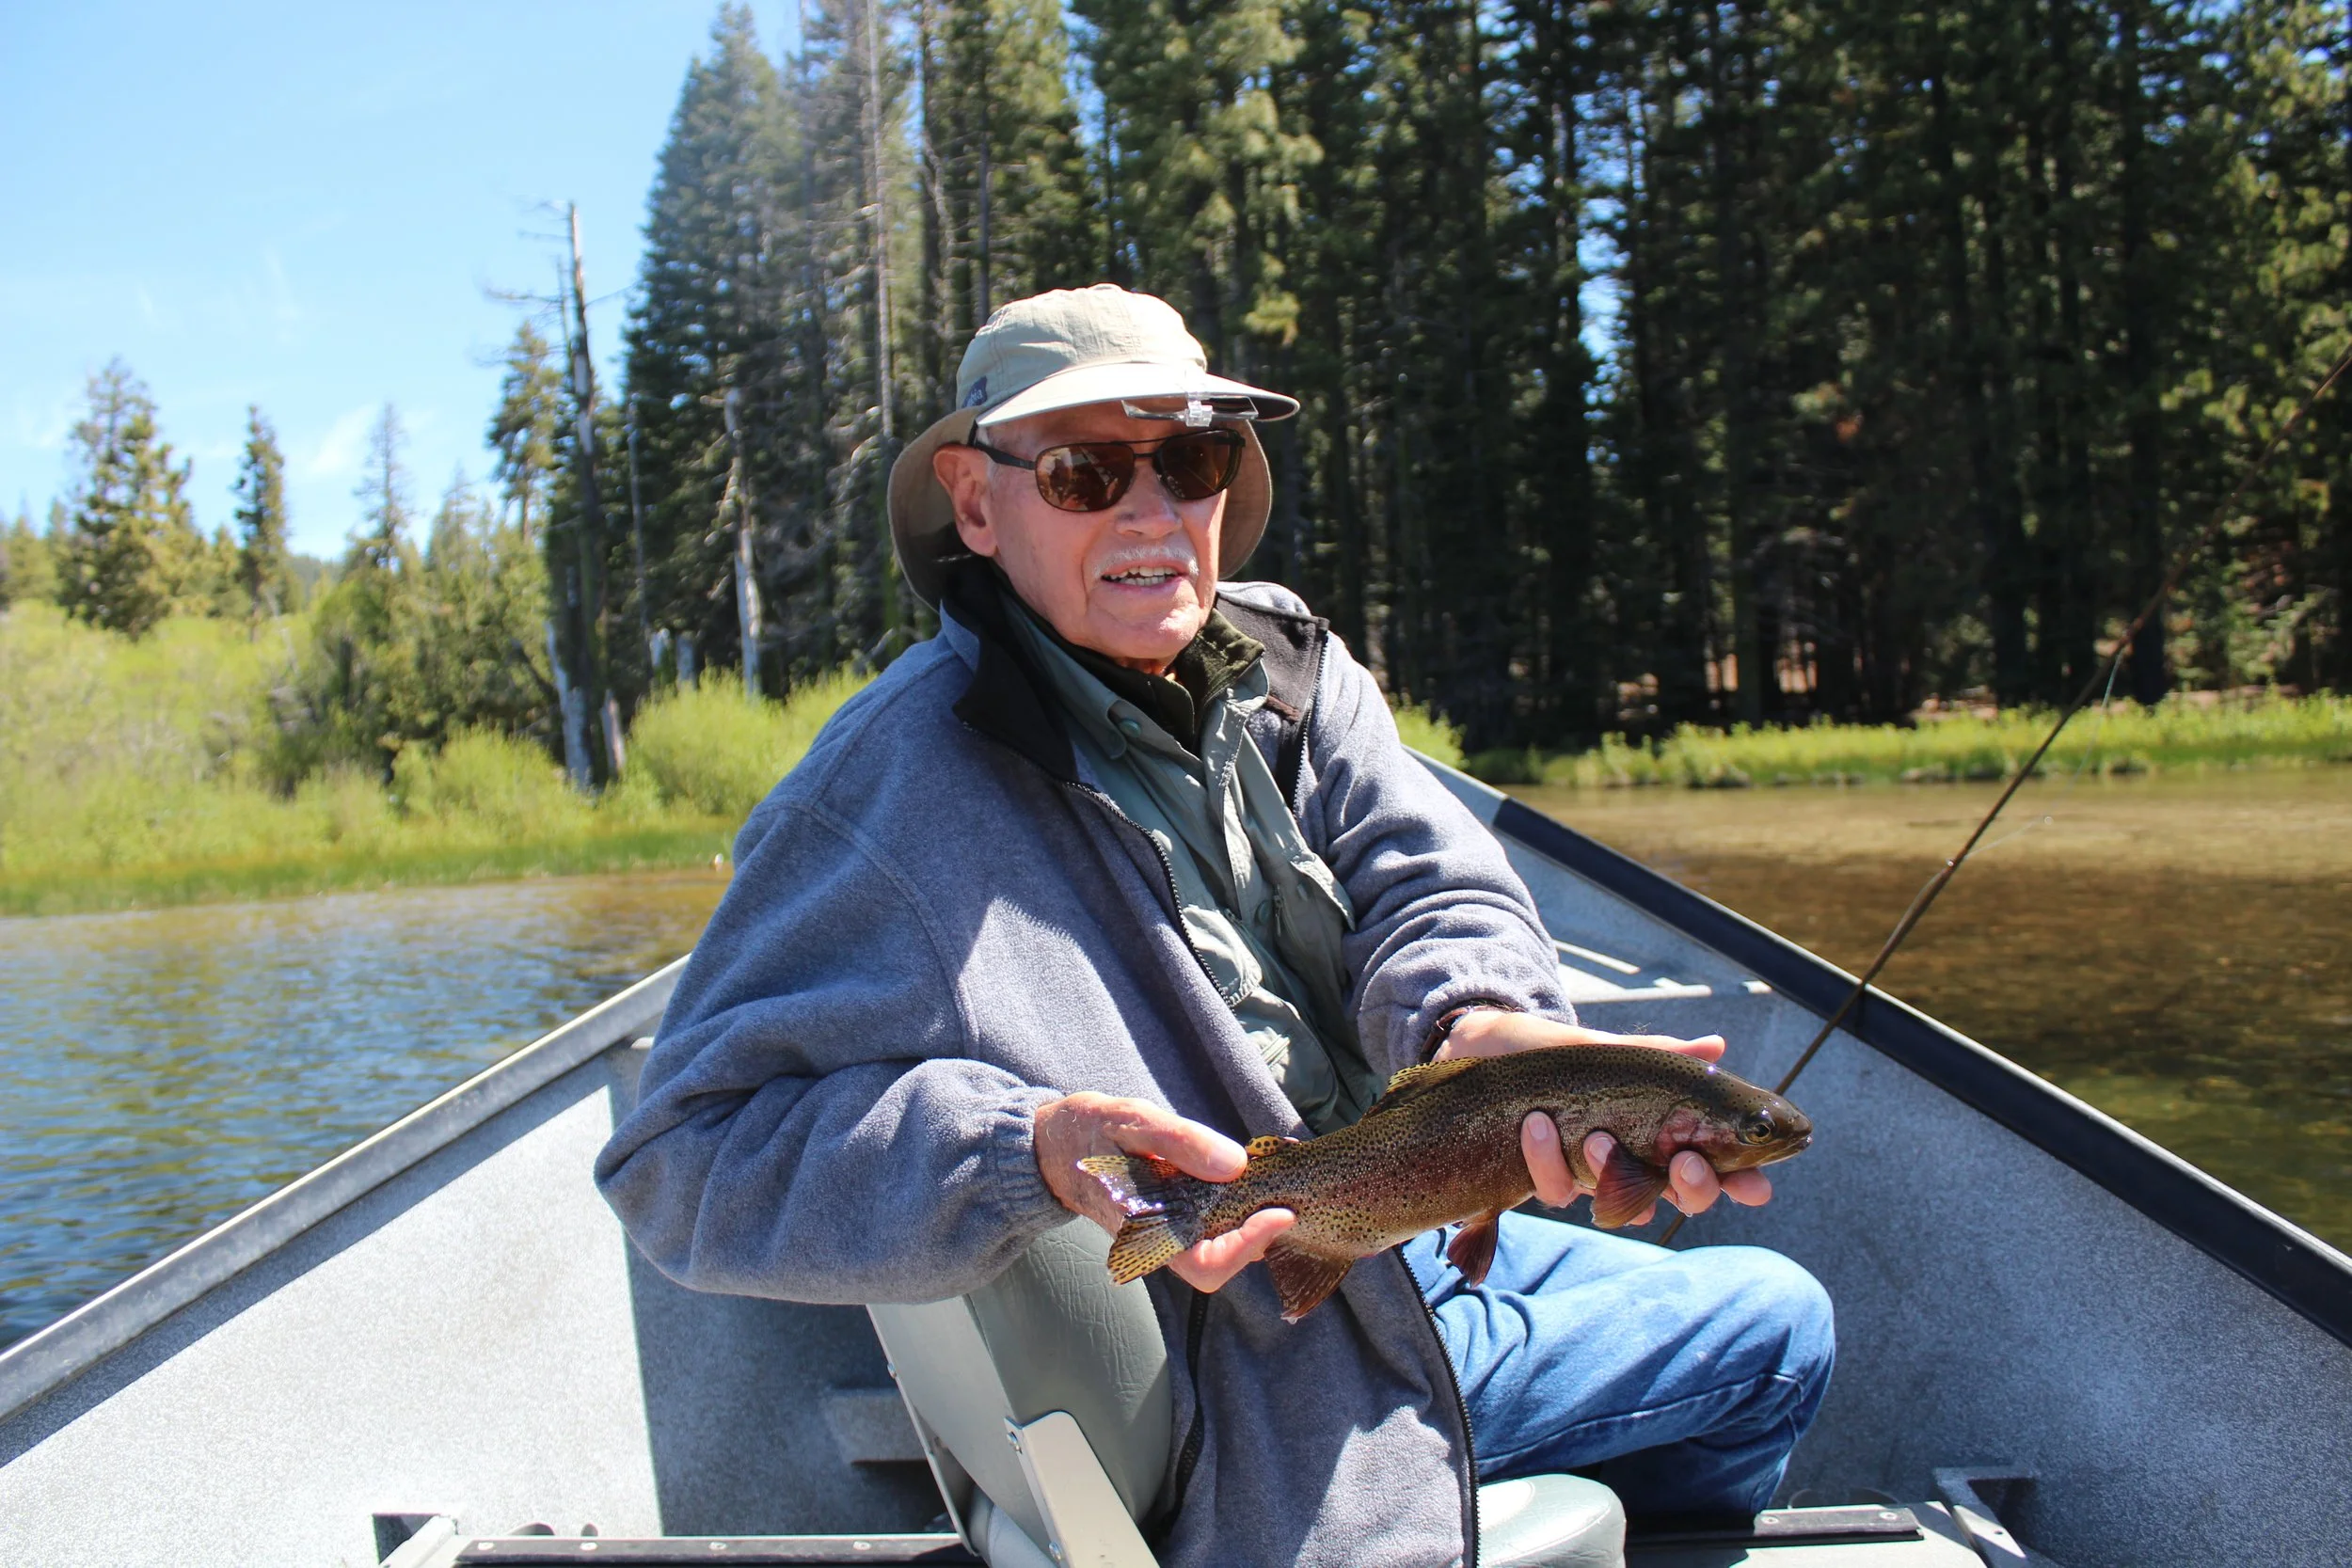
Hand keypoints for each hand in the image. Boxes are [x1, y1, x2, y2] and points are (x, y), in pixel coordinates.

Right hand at [1034, 1091, 1295, 1291]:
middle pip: (1221, 1261)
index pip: (1207, 1265)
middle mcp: (1158, 1240)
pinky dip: (1237, 1206)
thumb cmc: (1088, 1131)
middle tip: (1287, 1195)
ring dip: (1252, 1220)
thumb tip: (1236, 1165)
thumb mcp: (1132, 1121)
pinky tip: (1250, 1177)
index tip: (1280, 1213)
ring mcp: (1165, 1231)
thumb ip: (1181, 1142)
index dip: (1248, 1247)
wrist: (1051, 1144)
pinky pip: (1210, 1224)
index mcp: (1145, 1228)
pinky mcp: (1171, 1216)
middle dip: (1260, 1235)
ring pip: (1219, 1244)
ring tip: (1276, 1183)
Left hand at [1433, 1011, 1774, 1220]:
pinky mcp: (1540, 1177)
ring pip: (1616, 1203)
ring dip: (1610, 1174)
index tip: (1755, 1186)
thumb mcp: (1606, 1047)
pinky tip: (1537, 1125)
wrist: (1484, 1048)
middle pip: (1677, 1197)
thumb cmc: (1554, 1051)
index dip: (1739, 1181)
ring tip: (1596, 1137)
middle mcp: (1628, 1161)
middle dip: (1691, 1190)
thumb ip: (1657, 1054)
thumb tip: (1715, 1046)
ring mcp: (1586, 1173)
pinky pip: (1555, 1190)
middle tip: (1686, 1165)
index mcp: (1656, 1131)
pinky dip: (1548, 1160)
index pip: (1711, 1165)